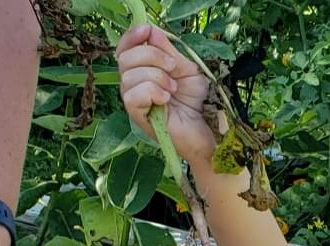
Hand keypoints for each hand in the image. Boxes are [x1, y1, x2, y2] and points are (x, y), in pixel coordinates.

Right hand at [117, 24, 214, 166]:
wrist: (204, 129)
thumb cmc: (196, 101)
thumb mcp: (187, 69)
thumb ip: (169, 52)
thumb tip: (151, 30)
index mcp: (142, 69)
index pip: (125, 48)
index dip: (132, 36)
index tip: (147, 31)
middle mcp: (133, 83)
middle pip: (125, 58)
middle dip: (151, 56)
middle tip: (172, 68)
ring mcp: (134, 101)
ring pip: (129, 76)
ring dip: (156, 77)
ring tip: (173, 89)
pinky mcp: (137, 117)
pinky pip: (131, 96)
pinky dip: (151, 92)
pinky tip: (165, 99)